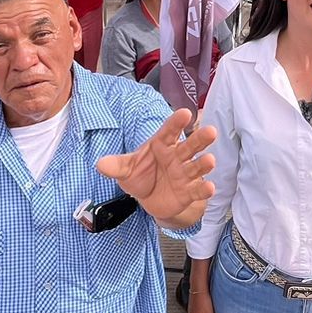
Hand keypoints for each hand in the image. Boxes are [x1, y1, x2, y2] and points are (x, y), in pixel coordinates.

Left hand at [96, 109, 215, 227]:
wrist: (151, 199)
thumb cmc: (141, 175)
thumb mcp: (127, 169)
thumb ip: (117, 165)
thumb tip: (100, 164)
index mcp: (162, 145)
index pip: (169, 131)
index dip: (176, 122)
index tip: (185, 113)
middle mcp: (177, 157)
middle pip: (190, 146)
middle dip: (200, 139)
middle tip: (211, 131)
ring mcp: (185, 174)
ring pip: (197, 166)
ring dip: (204, 163)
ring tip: (210, 160)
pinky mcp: (189, 192)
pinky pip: (197, 190)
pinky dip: (204, 190)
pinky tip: (210, 188)